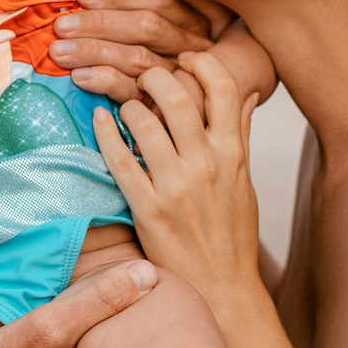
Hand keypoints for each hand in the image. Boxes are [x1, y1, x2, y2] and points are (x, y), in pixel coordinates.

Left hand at [49, 0, 212, 103]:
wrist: (172, 132)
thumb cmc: (149, 62)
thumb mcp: (151, 34)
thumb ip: (127, 13)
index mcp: (190, 22)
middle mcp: (190, 48)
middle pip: (147, 27)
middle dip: (101, 23)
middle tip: (62, 26)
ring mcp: (179, 79)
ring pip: (139, 59)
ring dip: (96, 52)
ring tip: (60, 52)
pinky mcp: (164, 109)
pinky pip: (136, 94)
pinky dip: (107, 83)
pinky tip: (81, 78)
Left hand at [93, 54, 262, 309]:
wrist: (221, 289)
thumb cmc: (233, 237)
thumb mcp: (245, 182)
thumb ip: (242, 135)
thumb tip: (247, 94)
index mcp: (233, 154)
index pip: (224, 88)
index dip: (203, 62)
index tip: (186, 58)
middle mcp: (206, 164)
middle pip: (177, 95)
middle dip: (155, 75)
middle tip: (143, 77)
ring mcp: (176, 187)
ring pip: (144, 122)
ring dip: (128, 105)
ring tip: (124, 106)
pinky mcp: (148, 209)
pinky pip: (119, 160)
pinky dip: (105, 133)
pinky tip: (100, 120)